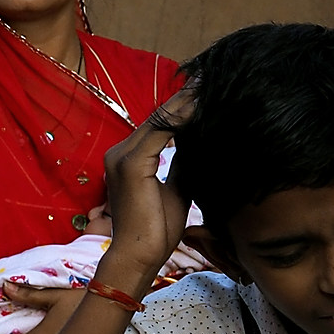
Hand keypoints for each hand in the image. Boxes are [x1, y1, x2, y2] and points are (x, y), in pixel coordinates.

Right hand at [95, 92, 194, 291]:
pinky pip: (162, 132)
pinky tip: (204, 105)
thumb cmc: (156, 230)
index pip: (159, 126)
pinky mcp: (131, 164)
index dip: (184, 107)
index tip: (208, 91)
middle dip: (188, 98)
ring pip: (161, 120)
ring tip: (212, 84)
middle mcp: (120, 153)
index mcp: (128, 159)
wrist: (139, 256)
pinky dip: (183, 117)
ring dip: (188, 102)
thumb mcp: (176, 189)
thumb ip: (183, 163)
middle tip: (213, 78)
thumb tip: (201, 142)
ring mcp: (122, 157)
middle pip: (159, 117)